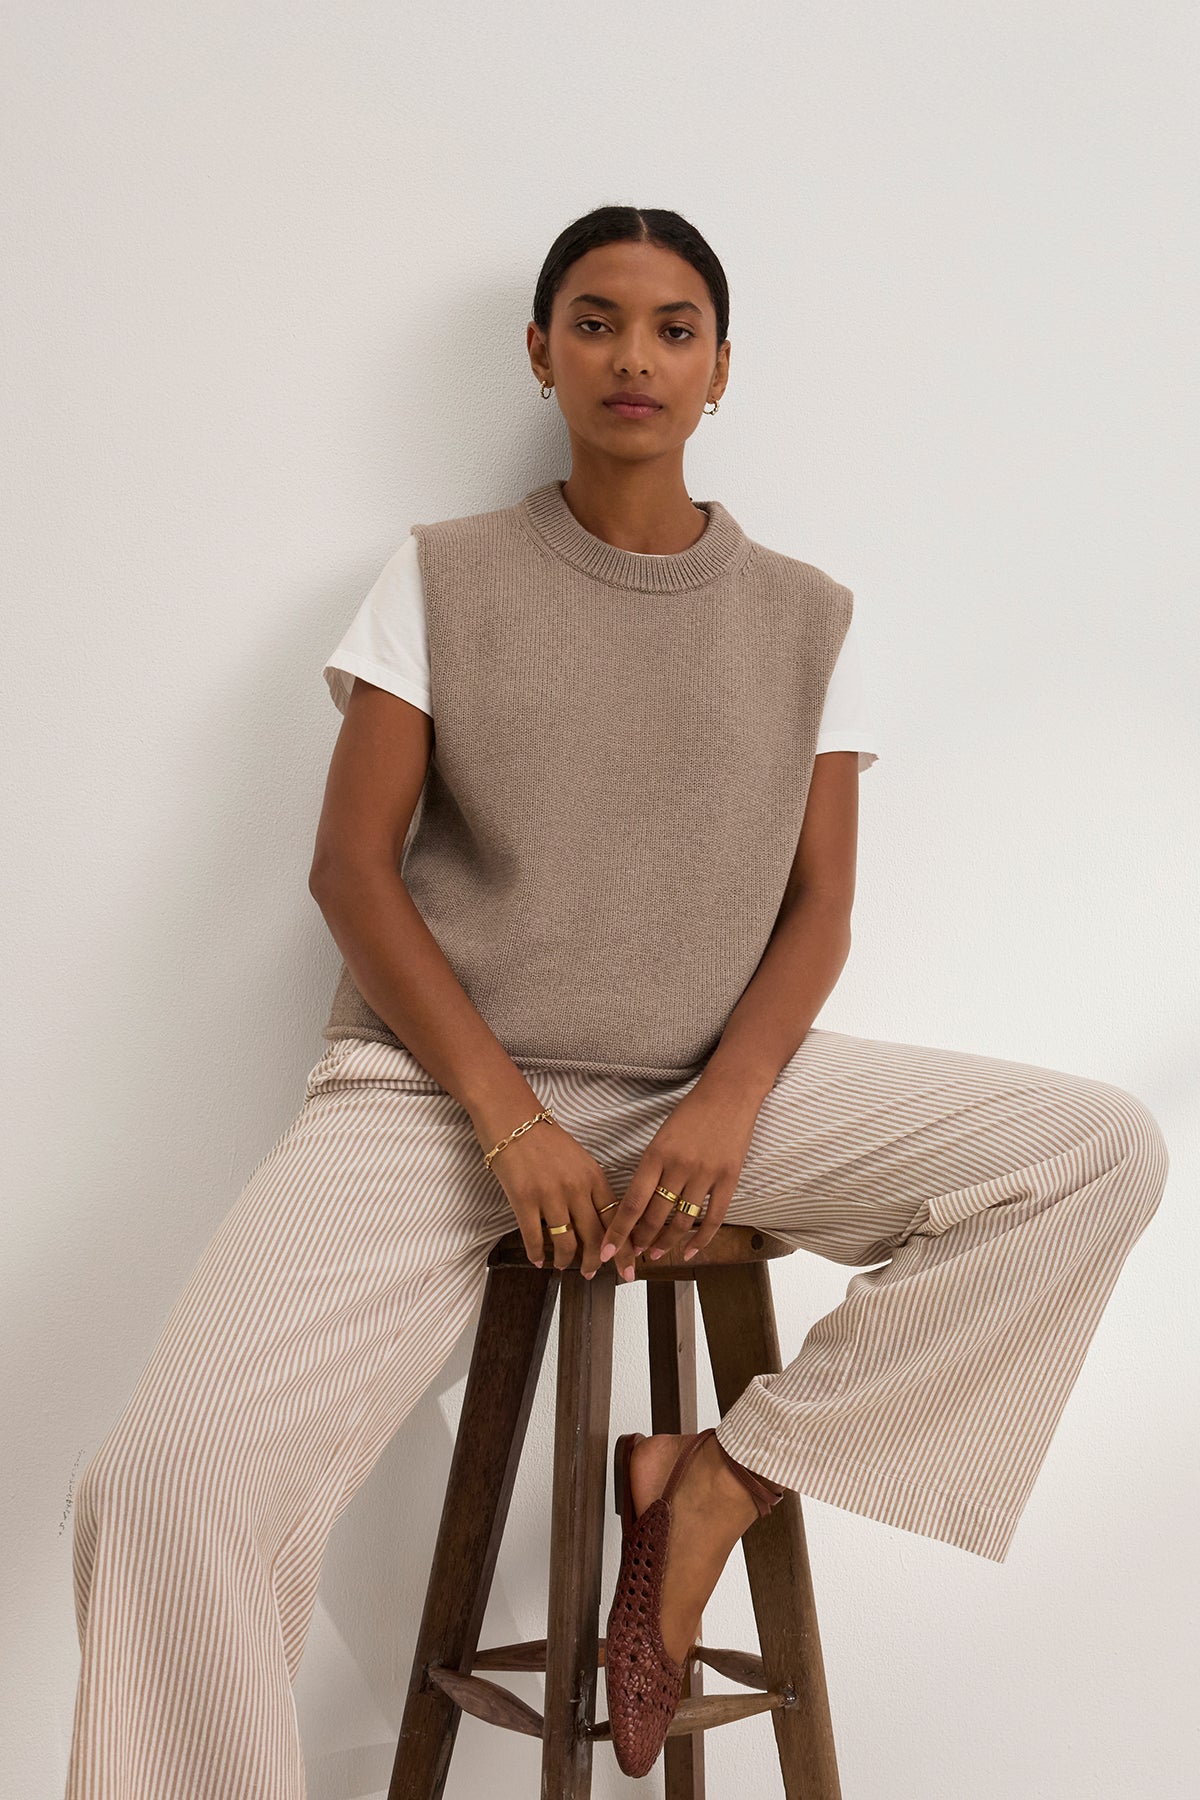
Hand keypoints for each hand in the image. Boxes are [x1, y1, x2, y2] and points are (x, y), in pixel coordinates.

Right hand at [484, 1115, 620, 1277]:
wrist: (512, 1117)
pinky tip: (537, 1259)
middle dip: (596, 1262)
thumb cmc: (544, 1138)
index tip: (627, 1268)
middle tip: (592, 1273)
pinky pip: (534, 1237)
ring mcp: (550, 1194)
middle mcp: (576, 1187)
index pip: (615, 1220)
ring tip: (561, 1265)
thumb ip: (590, 1188)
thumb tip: (597, 1222)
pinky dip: (536, 1253)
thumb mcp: (579, 1159)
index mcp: (594, 1177)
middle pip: (595, 1237)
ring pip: (566, 1242)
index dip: (623, 1248)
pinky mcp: (524, 1198)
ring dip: (564, 1260)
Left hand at [598, 1073, 764, 1281]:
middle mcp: (678, 1166)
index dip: (618, 1231)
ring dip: (666, 1242)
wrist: (728, 1093)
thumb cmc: (691, 1113)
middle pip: (654, 1216)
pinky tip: (689, 1251)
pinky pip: (713, 1218)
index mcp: (656, 1154)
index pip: (632, 1202)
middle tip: (632, 1254)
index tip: (606, 1250)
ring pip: (681, 1221)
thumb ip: (650, 1168)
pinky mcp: (729, 1179)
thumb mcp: (661, 1136)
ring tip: (655, 1253)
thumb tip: (638, 1204)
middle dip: (640, 1240)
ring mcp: (705, 1174)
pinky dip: (701, 1240)